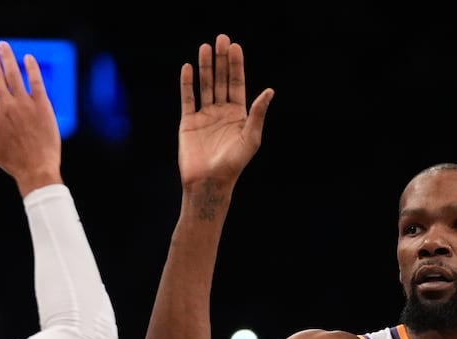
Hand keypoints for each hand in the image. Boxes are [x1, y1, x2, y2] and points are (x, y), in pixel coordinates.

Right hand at [0, 40, 61, 195]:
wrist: (37, 170)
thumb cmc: (12, 162)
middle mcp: (6, 106)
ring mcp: (25, 104)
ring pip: (14, 74)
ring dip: (7, 57)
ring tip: (3, 45)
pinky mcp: (42, 106)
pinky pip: (36, 82)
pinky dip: (31, 68)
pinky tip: (28, 58)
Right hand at [177, 34, 273, 188]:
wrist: (209, 182)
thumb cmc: (233, 164)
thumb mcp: (251, 138)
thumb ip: (258, 113)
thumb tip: (270, 91)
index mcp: (238, 115)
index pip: (237, 84)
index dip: (236, 65)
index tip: (235, 47)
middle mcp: (221, 113)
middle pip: (221, 80)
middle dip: (221, 60)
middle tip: (221, 38)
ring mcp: (204, 116)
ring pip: (205, 86)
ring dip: (205, 67)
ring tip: (205, 47)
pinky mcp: (188, 123)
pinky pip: (187, 99)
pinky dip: (187, 84)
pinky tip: (188, 68)